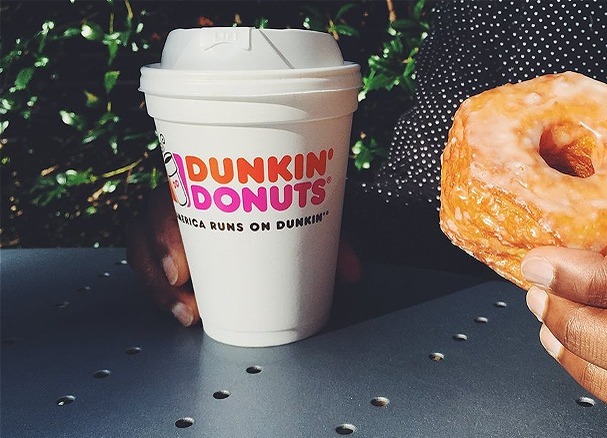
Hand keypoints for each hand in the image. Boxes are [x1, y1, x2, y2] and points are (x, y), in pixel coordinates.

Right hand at [126, 186, 361, 325]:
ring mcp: (177, 217)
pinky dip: (161, 286)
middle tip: (184, 296)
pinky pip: (152, 260)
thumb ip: (334, 240)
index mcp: (213, 172)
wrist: (296, 190)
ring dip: (157, 283)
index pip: (173, 192)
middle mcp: (188, 191)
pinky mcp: (176, 241)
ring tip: (187, 313)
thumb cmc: (298, 195)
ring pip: (144, 244)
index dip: (166, 232)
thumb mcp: (316, 211)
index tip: (180, 271)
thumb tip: (351, 273)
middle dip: (157, 264)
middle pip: (148, 222)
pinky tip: (181, 309)